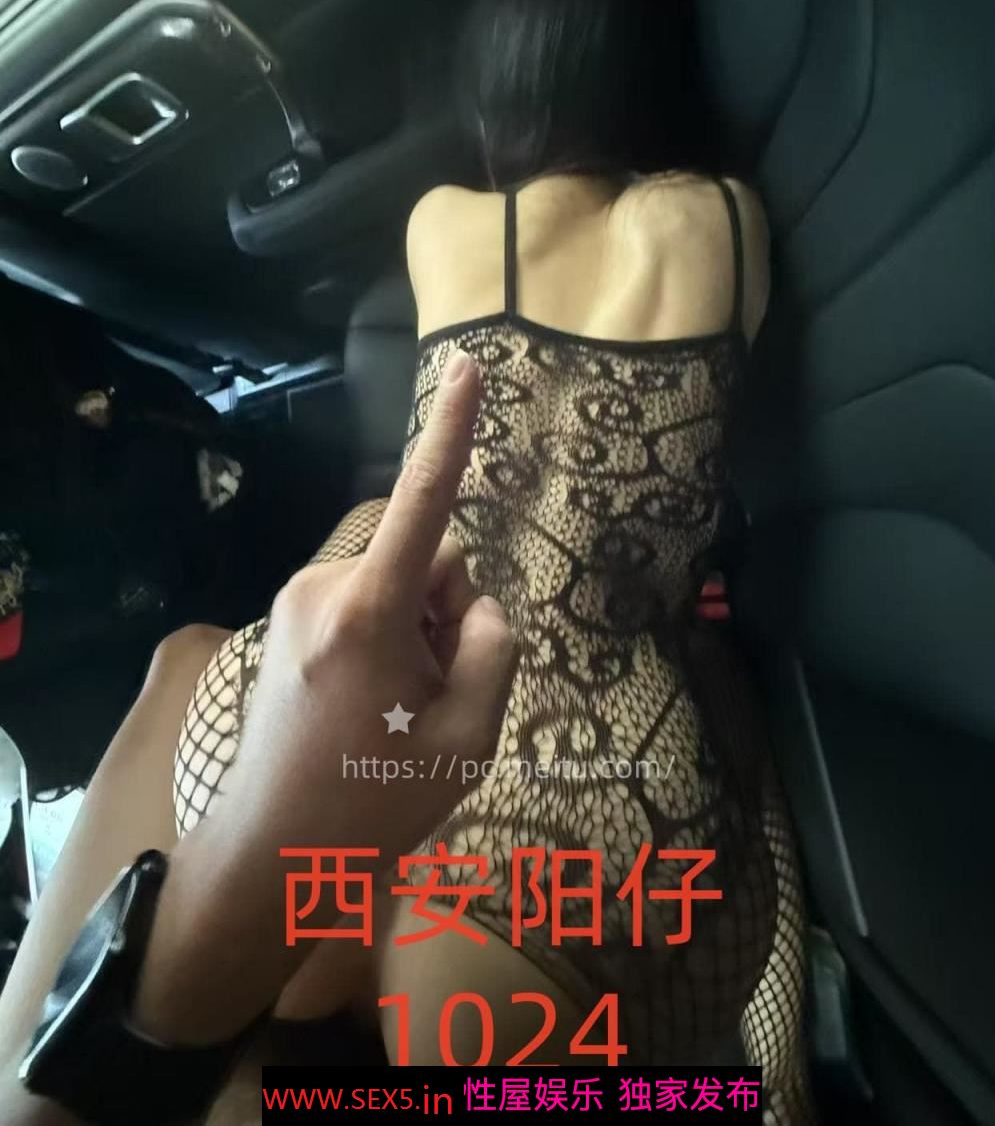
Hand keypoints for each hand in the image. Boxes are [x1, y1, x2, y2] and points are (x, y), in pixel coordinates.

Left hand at [215, 346, 514, 864]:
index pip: (424, 500)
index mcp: (371, 609)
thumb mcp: (470, 735)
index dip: (453, 431)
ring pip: (397, 583)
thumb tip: (475, 607)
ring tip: (398, 710)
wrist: (272, 856)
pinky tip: (371, 705)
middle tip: (434, 693)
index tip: (468, 367)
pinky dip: (385, 639)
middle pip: (426, 558)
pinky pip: (364, 603)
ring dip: (416, 630)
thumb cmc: (375, 803)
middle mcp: (325, 588)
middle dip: (446, 609)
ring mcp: (298, 603)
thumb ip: (493, 648)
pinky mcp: (288, 622)